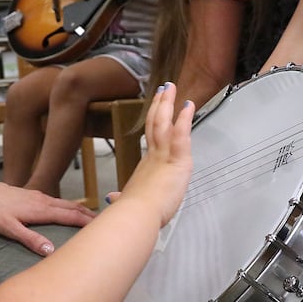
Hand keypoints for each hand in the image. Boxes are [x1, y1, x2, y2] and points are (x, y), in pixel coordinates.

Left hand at [0, 180, 95, 255]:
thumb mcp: (10, 228)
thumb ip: (31, 239)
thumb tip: (51, 250)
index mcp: (41, 209)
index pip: (70, 215)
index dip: (86, 221)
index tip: (101, 225)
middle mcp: (43, 200)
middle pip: (71, 207)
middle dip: (87, 214)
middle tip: (104, 220)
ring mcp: (37, 196)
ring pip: (63, 203)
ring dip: (78, 209)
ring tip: (89, 215)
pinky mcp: (30, 194)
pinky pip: (55, 200)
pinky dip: (66, 205)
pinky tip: (63, 208)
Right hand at [117, 82, 193, 225]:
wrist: (136, 214)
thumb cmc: (134, 212)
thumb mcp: (127, 201)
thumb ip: (121, 198)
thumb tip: (113, 199)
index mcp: (146, 165)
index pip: (151, 137)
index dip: (153, 120)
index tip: (155, 107)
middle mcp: (153, 156)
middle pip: (155, 123)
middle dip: (160, 104)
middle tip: (163, 88)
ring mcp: (164, 156)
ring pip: (164, 123)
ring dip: (168, 104)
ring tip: (171, 87)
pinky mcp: (177, 160)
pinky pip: (181, 135)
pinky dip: (185, 119)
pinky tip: (189, 106)